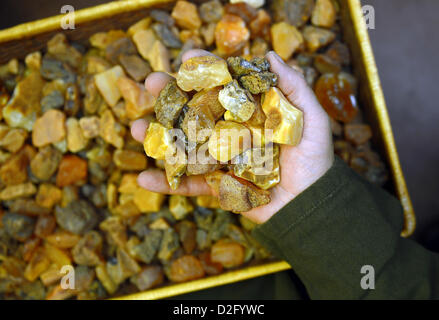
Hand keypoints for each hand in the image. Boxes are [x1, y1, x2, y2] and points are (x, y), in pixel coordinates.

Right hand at [131, 49, 333, 223]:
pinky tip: (143, 178)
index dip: (205, 70)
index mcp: (250, 113)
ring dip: (157, 138)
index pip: (224, 86)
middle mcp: (231, 132)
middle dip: (171, 97)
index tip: (186, 57)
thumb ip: (294, 88)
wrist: (312, 203)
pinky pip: (190, 184)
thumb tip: (271, 55)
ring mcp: (221, 159)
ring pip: (185, 146)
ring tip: (133, 130)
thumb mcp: (311, 118)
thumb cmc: (315, 159)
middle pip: (196, 112)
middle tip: (149, 84)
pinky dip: (168, 183)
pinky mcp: (218, 185)